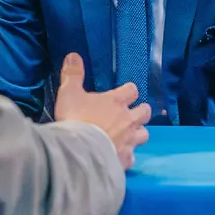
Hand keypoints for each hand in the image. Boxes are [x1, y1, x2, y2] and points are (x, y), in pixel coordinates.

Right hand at [55, 53, 149, 169]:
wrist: (80, 151)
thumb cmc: (76, 118)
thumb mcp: (69, 92)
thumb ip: (73, 74)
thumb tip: (73, 54)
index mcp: (116, 101)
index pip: (132, 90)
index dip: (129, 91)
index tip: (124, 93)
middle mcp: (128, 119)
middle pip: (145, 112)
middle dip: (141, 111)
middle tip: (132, 113)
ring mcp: (129, 140)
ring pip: (144, 134)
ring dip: (138, 133)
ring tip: (129, 135)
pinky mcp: (125, 159)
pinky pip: (132, 157)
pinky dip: (127, 155)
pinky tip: (119, 156)